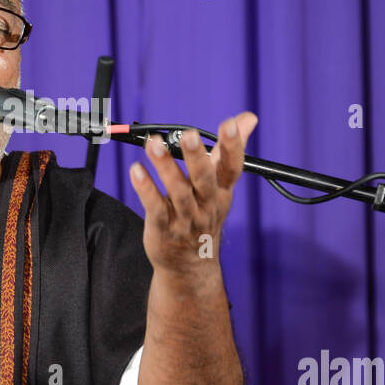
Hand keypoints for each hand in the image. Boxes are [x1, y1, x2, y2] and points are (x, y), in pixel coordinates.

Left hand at [128, 113, 257, 276]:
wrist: (191, 265)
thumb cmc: (205, 214)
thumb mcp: (221, 185)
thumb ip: (229, 150)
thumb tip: (248, 118)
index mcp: (222, 191)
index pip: (232, 167)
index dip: (234, 147)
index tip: (231, 125)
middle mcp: (206, 205)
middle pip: (205, 179)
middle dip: (198, 157)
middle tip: (189, 134)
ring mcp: (186, 218)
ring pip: (177, 191)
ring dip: (165, 166)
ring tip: (154, 144)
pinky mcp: (164, 228)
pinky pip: (155, 207)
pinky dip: (145, 189)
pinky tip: (136, 170)